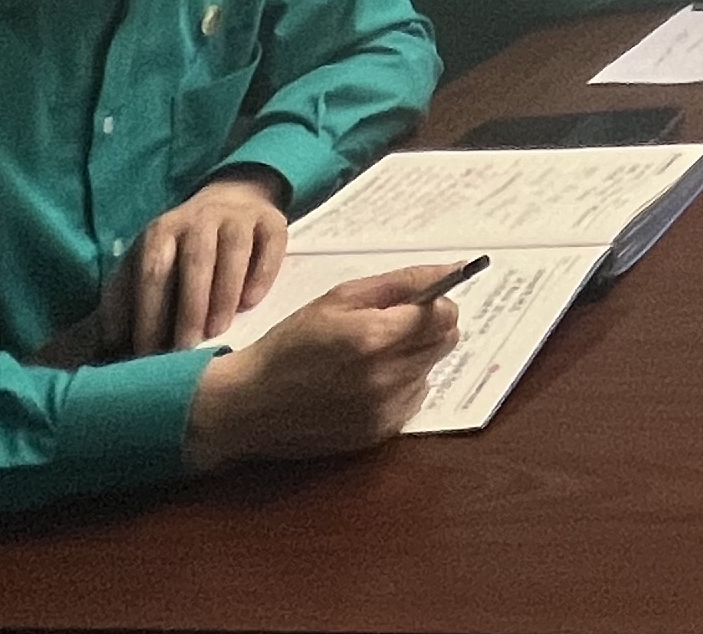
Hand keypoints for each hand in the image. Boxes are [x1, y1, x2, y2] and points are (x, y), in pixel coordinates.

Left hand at [117, 174, 287, 354]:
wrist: (231, 200)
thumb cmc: (180, 250)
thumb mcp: (145, 264)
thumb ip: (124, 299)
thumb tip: (105, 344)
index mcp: (160, 232)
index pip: (152, 272)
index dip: (149, 313)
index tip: (147, 353)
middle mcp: (199, 218)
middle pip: (194, 262)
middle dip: (188, 308)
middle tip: (186, 347)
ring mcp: (238, 216)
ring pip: (233, 251)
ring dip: (224, 294)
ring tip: (217, 331)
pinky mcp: (272, 220)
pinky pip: (270, 244)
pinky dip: (262, 274)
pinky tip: (251, 303)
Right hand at [179, 265, 463, 468]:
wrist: (250, 405)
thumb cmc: (291, 344)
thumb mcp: (339, 299)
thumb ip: (401, 282)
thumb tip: (453, 268)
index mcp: (374, 338)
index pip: (447, 315)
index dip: (436, 303)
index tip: (415, 304)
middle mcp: (385, 377)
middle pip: (446, 342)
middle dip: (427, 329)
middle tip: (390, 328)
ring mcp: (384, 409)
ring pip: (431, 369)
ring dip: (413, 358)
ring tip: (370, 358)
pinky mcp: (379, 433)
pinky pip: (414, 398)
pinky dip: (401, 386)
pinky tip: (366, 384)